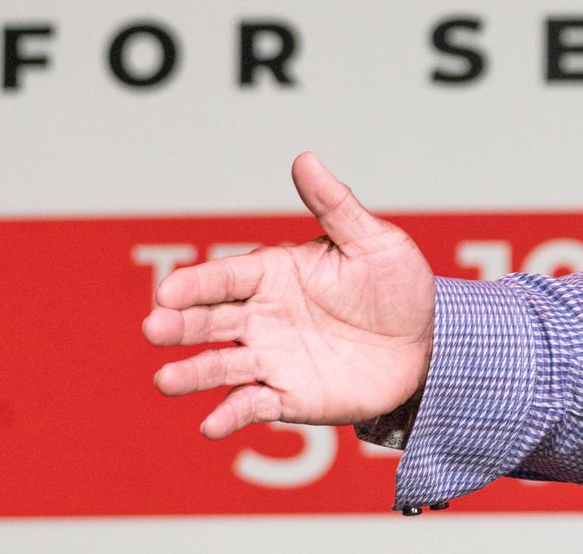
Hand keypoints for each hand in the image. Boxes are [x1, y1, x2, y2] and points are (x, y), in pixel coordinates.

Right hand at [143, 152, 434, 438]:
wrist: (429, 344)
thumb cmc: (398, 286)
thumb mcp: (373, 241)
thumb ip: (335, 206)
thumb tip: (304, 158)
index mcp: (275, 274)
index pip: (226, 277)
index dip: (196, 284)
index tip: (168, 292)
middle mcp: (263, 317)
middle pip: (209, 320)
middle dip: (179, 326)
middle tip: (153, 330)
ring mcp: (272, 358)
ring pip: (220, 366)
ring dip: (191, 374)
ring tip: (165, 380)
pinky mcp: (288, 397)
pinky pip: (251, 406)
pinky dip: (229, 415)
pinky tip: (210, 424)